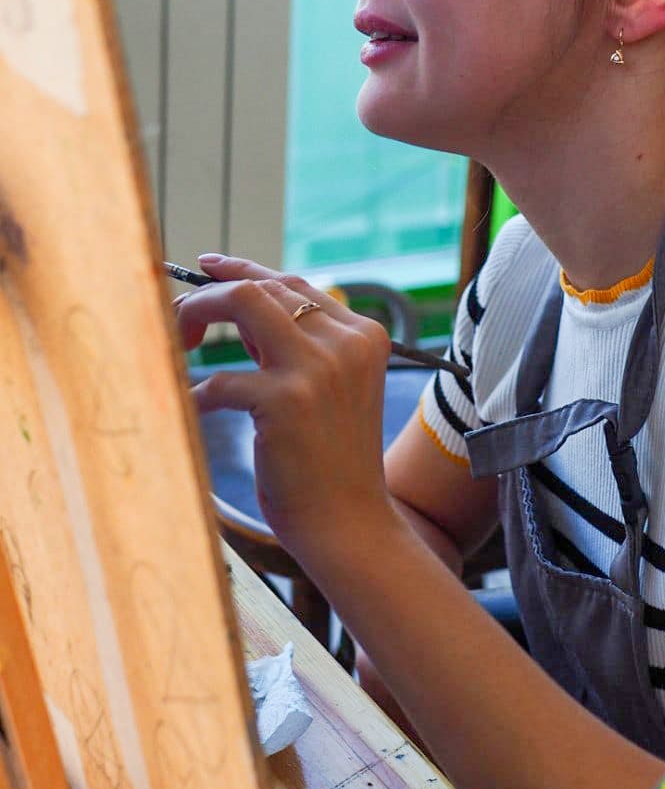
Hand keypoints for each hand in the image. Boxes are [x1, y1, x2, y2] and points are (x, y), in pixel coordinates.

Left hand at [177, 255, 393, 556]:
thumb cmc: (330, 461)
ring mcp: (318, 368)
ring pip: (244, 303)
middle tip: (181, 323)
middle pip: (265, 287)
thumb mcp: (328, 389)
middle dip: (212, 296)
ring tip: (178, 343)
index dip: (245, 270)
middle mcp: (346, 342)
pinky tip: (193, 409)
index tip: (208, 266)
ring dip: (198, 314)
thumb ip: (295, 346)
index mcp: (363, 335)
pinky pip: (220, 380)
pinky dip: (197, 394)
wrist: (349, 522)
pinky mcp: (286, 400)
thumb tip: (236, 302)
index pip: (294, 284)